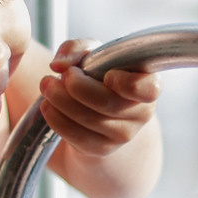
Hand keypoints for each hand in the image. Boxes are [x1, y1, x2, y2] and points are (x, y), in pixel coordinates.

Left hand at [39, 40, 159, 160]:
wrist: (99, 110)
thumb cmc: (100, 75)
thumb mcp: (94, 55)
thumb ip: (77, 49)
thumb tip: (59, 65)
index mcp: (148, 84)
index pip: (149, 89)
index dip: (127, 83)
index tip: (107, 75)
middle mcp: (141, 113)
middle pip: (108, 103)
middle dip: (77, 86)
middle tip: (63, 75)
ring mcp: (123, 134)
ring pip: (89, 119)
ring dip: (61, 100)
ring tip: (48, 85)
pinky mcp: (102, 149)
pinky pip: (77, 136)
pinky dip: (57, 119)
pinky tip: (48, 106)